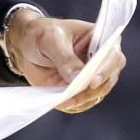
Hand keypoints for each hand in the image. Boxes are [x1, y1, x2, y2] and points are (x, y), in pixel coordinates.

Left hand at [5, 9, 125, 113]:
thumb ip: (65, 58)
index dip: (106, 69)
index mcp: (100, 39)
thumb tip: (78, 79)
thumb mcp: (50, 40)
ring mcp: (93, 77)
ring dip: (82, 100)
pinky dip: (74, 105)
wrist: (27, 44)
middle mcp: (102, 61)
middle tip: (74, 95)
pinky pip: (82, 102)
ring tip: (65, 101)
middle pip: (108, 79)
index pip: (112, 55)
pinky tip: (62, 103)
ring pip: (96, 94)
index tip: (93, 81)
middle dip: (92, 90)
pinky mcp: (81, 90)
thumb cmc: (41, 34)